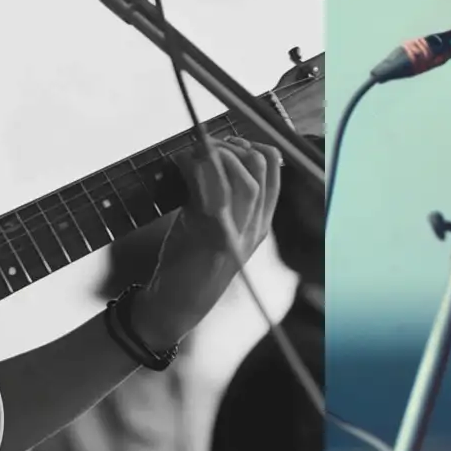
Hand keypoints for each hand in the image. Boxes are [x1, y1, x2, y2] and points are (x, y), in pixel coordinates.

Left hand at [134, 141, 280, 345]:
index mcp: (260, 224)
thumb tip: (215, 153)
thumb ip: (227, 199)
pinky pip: (211, 188)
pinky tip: (180, 164)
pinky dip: (193, 165)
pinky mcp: (211, 236)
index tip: (228, 143)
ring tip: (192, 154)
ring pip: (243, 176)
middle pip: (260, 166)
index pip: (274, 169)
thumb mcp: (221, 230)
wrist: (175, 307)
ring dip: (215, 153)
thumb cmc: (191, 264)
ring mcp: (236, 232)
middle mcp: (254, 228)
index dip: (253, 145)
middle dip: (232, 145)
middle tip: (205, 147)